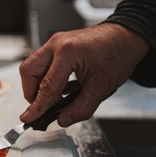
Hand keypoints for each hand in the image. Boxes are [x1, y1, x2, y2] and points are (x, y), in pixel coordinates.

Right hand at [19, 23, 148, 126]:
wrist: (126, 37)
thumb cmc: (118, 55)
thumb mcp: (102, 87)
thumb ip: (81, 107)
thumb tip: (63, 119)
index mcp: (68, 53)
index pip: (46, 86)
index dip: (37, 106)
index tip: (29, 118)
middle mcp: (56, 44)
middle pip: (29, 71)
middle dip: (32, 92)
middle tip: (43, 107)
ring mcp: (55, 42)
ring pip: (33, 66)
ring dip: (40, 85)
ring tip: (57, 98)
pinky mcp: (57, 45)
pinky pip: (43, 63)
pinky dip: (47, 78)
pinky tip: (62, 88)